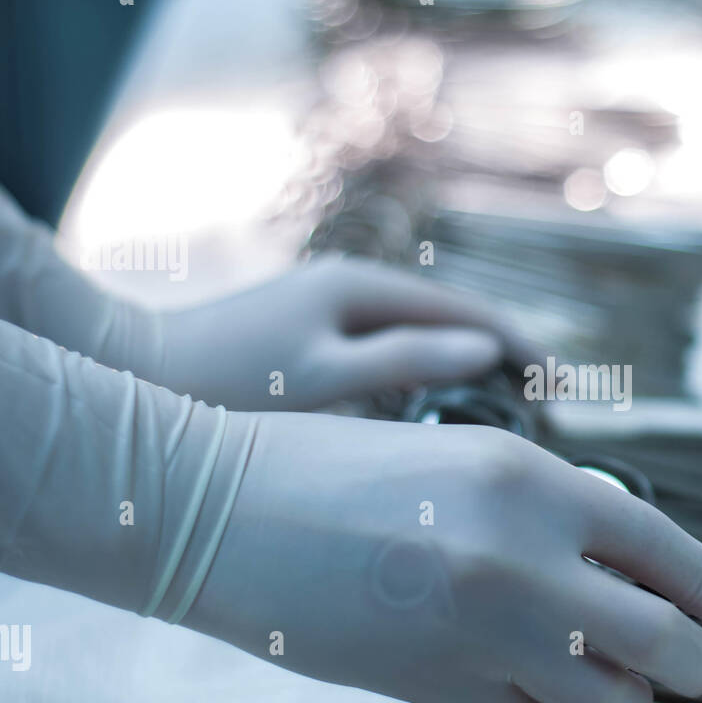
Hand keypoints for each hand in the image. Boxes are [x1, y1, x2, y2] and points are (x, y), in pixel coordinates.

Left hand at [148, 254, 523, 410]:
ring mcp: (333, 313)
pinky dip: (431, 379)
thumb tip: (487, 351)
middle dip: (507, 360)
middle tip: (552, 408)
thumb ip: (406, 361)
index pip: (469, 315)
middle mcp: (353, 289)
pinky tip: (441, 412)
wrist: (136, 377)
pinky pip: (394, 356)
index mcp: (362, 289)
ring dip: (472, 371)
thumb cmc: (224, 381)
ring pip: (425, 340)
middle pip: (454, 322)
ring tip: (513, 413)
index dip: (524, 350)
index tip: (565, 389)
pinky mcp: (315, 340)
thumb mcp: (322, 375)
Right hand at [182, 411, 701, 702]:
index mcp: (533, 480)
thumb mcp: (464, 456)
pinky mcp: (440, 690)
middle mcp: (524, 558)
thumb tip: (623, 567)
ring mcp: (484, 632)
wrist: (223, 512)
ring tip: (621, 688)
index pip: (668, 550)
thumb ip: (549, 509)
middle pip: (667, 639)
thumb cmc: (338, 469)